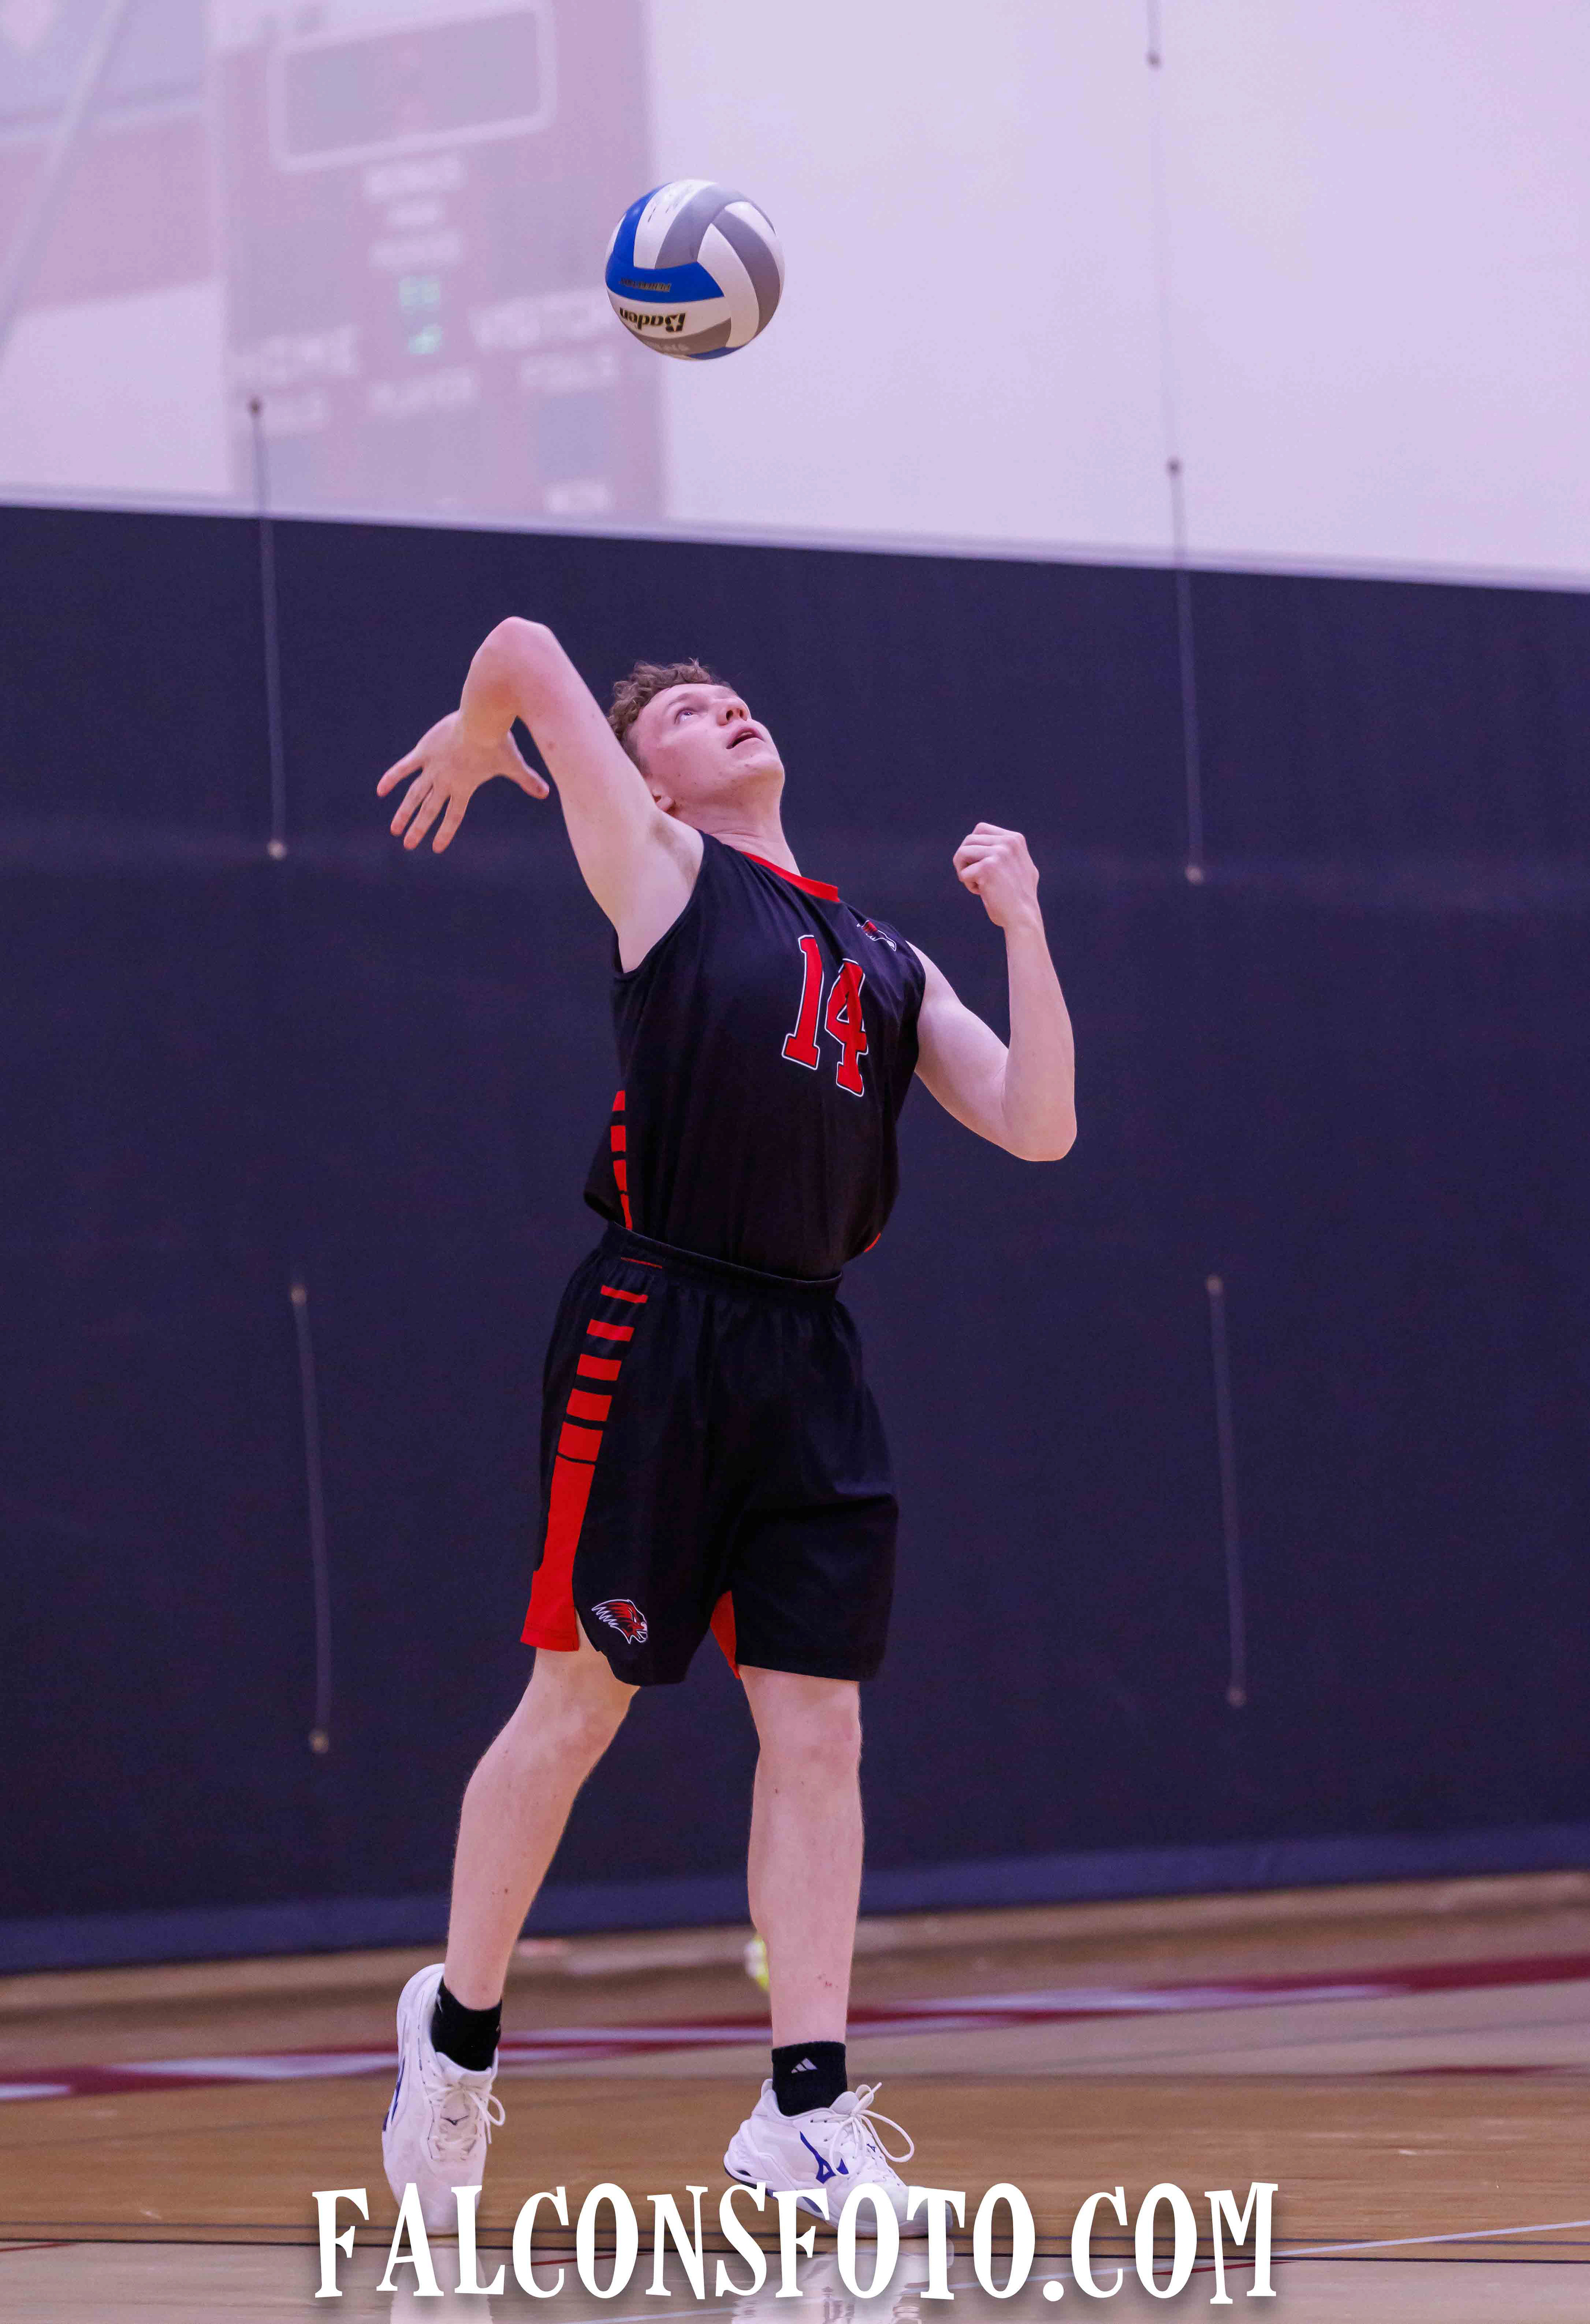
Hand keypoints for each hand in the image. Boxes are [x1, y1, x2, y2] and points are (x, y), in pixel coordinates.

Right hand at [376, 710, 549, 852]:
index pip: (453, 816)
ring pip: (414, 794)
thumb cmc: (498, 741)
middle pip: (429, 810)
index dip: (444, 832)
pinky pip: (404, 767)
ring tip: (394, 829)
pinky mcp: (423, 751)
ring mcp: (432, 767)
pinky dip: (392, 778)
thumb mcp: (513, 763)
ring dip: (403, 812)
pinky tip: (380, 791)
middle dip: (418, 829)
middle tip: (408, 845)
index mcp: (464, 787)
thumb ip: (527, 779)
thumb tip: (546, 792)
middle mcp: (446, 782)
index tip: (436, 848)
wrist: (481, 718)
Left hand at [953, 823, 1040, 929]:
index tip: (977, 862)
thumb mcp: (1021, 866)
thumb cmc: (1020, 897)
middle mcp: (1008, 842)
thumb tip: (992, 844)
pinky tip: (981, 892)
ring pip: (962, 852)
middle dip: (965, 858)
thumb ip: (1009, 853)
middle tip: (972, 875)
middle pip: (969, 840)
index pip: (981, 829)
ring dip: (963, 869)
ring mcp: (998, 854)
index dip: (973, 846)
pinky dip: (968, 884)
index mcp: (1015, 839)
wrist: (1023, 917)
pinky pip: (964, 873)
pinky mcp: (987, 868)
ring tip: (975, 883)